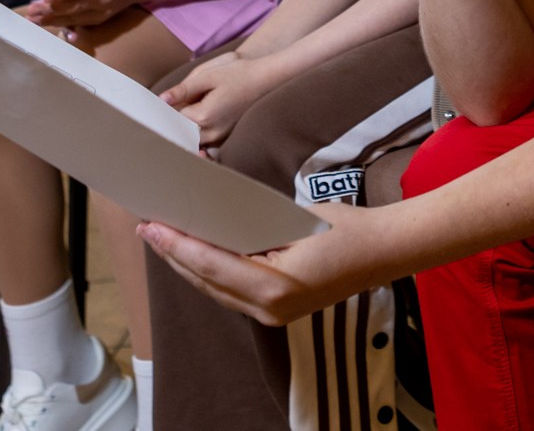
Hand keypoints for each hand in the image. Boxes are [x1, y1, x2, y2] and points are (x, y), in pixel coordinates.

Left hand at [23, 0, 155, 27]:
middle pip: (75, 4)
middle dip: (51, 8)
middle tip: (31, 10)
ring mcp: (103, 11)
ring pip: (74, 16)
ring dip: (51, 18)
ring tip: (31, 17)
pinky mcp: (99, 18)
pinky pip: (77, 22)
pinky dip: (59, 23)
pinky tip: (42, 21)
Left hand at [139, 200, 400, 325]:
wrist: (386, 251)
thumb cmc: (347, 229)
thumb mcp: (296, 219)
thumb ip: (254, 226)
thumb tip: (212, 217)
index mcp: (274, 287)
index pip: (211, 265)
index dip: (177, 246)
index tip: (152, 227)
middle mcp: (269, 310)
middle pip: (206, 282)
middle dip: (174, 255)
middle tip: (147, 228)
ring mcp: (274, 315)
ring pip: (215, 290)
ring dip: (188, 265)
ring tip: (164, 239)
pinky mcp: (279, 311)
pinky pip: (232, 293)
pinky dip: (210, 273)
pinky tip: (196, 255)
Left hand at [163, 53, 274, 148]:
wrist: (268, 79)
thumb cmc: (239, 73)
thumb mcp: (208, 76)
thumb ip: (183, 89)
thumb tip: (161, 99)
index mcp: (204, 116)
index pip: (172, 117)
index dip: (168, 107)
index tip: (168, 99)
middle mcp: (212, 133)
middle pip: (180, 131)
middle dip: (176, 119)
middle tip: (182, 103)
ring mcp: (222, 138)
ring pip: (192, 138)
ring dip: (187, 125)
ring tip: (195, 106)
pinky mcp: (227, 138)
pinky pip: (205, 141)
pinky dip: (199, 132)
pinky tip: (203, 116)